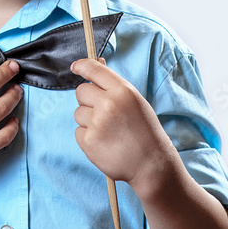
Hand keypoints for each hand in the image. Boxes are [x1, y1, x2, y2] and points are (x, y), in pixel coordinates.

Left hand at [71, 58, 178, 194]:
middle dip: (88, 100)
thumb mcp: (135, 102)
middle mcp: (108, 104)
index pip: (94, 69)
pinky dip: (88, 137)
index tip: (75, 67)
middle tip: (104, 113)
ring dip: (88, 121)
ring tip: (109, 132)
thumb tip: (96, 63)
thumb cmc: (144, 132)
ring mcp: (97, 123)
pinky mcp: (88, 141)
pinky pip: (78, 131)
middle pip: (81, 91)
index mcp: (123, 91)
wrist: (152, 165)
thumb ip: (114, 85)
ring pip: (78, 112)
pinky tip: (105, 143)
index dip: (82, 66)